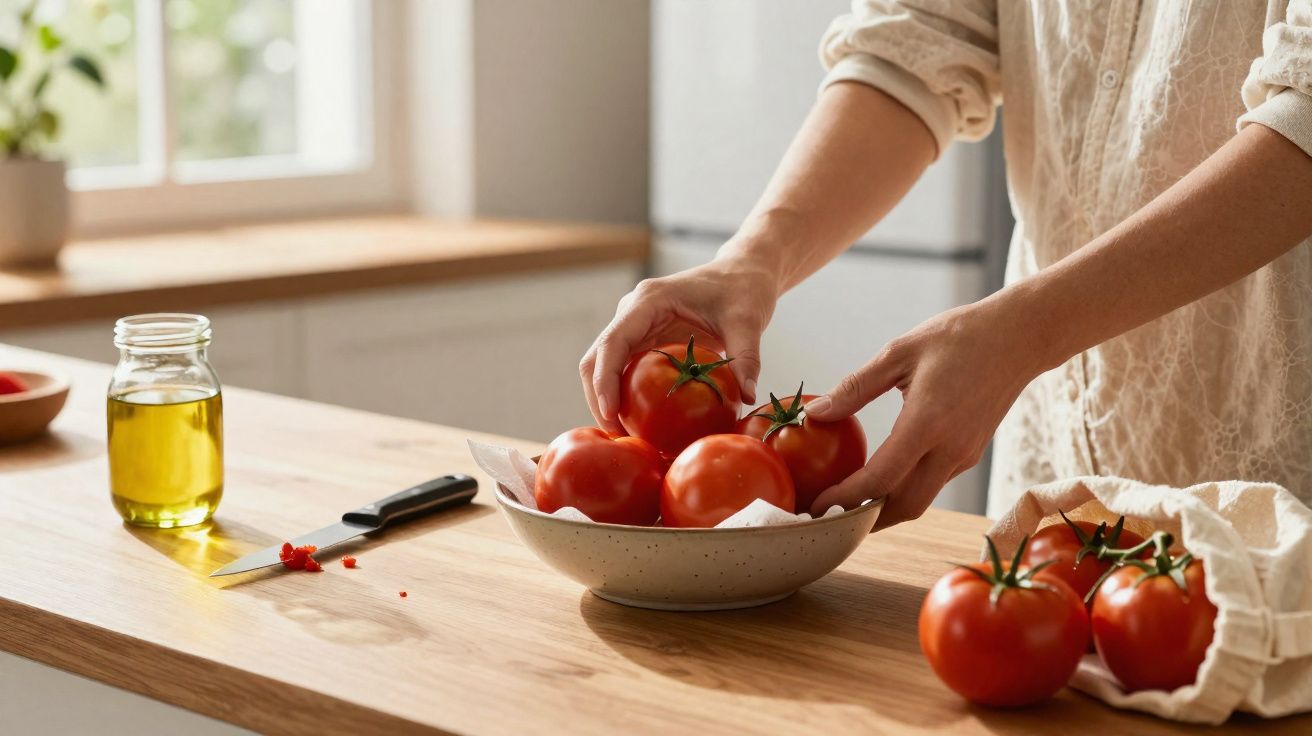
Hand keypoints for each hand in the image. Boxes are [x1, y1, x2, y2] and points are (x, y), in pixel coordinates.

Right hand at [580, 252, 779, 433]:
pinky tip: (639, 425)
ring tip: (627, 438)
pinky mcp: (644, 341)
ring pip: (604, 368)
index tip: (611, 413)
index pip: (613, 342)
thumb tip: (749, 397)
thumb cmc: (742, 289)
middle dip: (599, 398)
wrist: (741, 273)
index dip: (605, 379)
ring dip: (608, 401)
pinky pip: (624, 372)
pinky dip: (625, 397)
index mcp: (648, 301)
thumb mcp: (748, 321)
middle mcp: (632, 313)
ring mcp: (635, 327)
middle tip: (618, 437)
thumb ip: (747, 358)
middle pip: (597, 359)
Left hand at [805, 300, 1045, 529]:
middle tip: (830, 520)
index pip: (881, 478)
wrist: (1019, 338)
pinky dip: (906, 490)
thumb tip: (817, 412)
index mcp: (928, 422)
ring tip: (849, 505)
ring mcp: (965, 454)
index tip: (817, 506)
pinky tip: (883, 479)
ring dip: (886, 510)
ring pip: (921, 499)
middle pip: (904, 507)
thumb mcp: (899, 352)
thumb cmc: (959, 336)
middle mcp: (950, 448)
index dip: (846, 498)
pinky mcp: (972, 453)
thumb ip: (856, 387)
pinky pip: (934, 483)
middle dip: (866, 522)